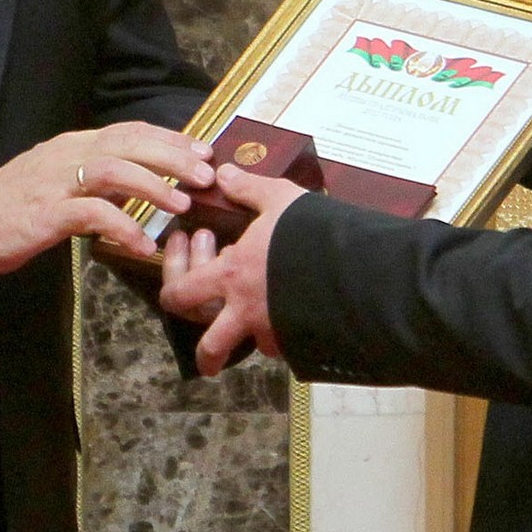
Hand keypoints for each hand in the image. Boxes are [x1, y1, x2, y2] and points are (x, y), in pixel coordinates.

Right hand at [0, 122, 214, 276]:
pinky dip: (121, 225)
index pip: (130, 131)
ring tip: (183, 205)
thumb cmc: (11, 209)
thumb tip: (139, 184)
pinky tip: (141, 243)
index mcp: (72, 145)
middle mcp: (67, 155)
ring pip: (114, 170)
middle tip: (208, 174)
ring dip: (154, 185)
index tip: (204, 151)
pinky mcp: (44, 212)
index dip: (170, 139)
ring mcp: (55, 182)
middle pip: (129, 143)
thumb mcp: (57, 182)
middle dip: (174, 156)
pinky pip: (91, 214)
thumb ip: (95, 179)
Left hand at [158, 164, 306, 373]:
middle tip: (210, 355)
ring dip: (254, 338)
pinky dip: (288, 337)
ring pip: (255, 347)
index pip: (180, 294)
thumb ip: (249, 189)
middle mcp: (246, 311)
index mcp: (230, 276)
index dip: (172, 290)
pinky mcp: (304, 342)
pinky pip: (290, 347)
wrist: (360, 270)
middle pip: (211, 347)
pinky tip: (294, 315)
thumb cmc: (311, 232)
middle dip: (207, 357)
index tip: (174, 291)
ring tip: (262, 320)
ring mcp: (276, 331)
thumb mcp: (279, 199)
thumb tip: (224, 174)